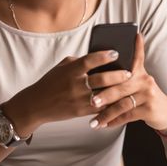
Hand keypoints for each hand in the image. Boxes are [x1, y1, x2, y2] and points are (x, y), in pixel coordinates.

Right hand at [5, 49, 132, 135]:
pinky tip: (120, 102)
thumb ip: (78, 62)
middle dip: (118, 75)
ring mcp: (78, 99)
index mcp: (71, 70)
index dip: (104, 56)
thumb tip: (97, 57)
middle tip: (130, 72)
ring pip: (103, 95)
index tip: (116, 53)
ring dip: (117, 91)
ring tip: (128, 87)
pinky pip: (99, 109)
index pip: (90, 60)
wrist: (36, 104)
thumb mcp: (61, 67)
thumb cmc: (50, 83)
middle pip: (101, 79)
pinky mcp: (80, 112)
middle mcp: (75, 84)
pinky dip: (110, 105)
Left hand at [87, 34, 166, 132]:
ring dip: (106, 113)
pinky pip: (128, 115)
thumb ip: (123, 77)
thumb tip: (99, 72)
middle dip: (104, 94)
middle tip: (90, 100)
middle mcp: (145, 80)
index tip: (134, 35)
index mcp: (139, 72)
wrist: (166, 114)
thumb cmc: (144, 97)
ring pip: (122, 103)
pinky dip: (115, 121)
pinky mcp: (150, 109)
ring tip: (94, 121)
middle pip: (121, 85)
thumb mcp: (138, 83)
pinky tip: (105, 125)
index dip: (136, 46)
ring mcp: (148, 94)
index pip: (136, 56)